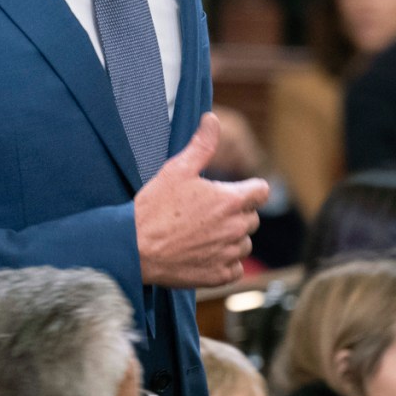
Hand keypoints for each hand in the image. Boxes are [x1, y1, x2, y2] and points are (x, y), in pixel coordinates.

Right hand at [136, 116, 268, 288]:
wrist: (134, 248)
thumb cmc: (154, 208)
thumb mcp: (176, 169)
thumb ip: (202, 145)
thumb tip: (212, 120)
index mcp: (231, 200)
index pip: (261, 191)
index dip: (248, 189)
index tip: (231, 192)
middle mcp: (236, 228)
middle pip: (252, 218)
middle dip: (236, 214)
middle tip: (206, 213)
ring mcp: (229, 254)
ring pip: (244, 243)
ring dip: (230, 239)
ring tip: (202, 235)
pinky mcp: (219, 276)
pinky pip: (235, 268)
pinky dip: (224, 262)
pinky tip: (203, 254)